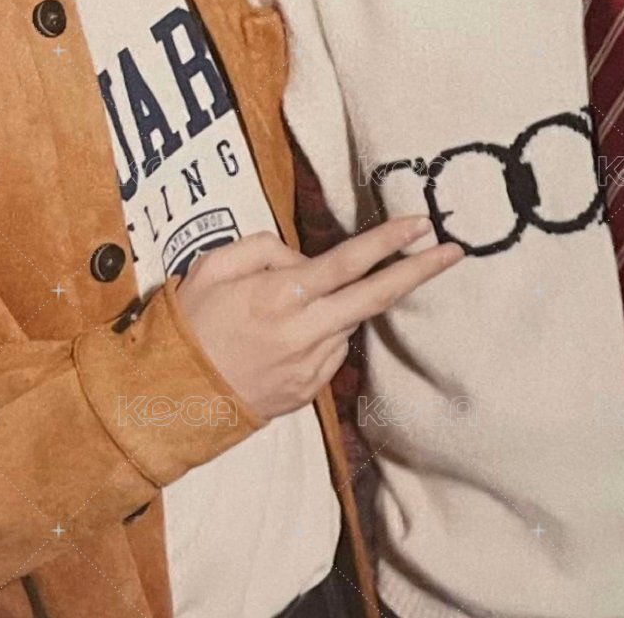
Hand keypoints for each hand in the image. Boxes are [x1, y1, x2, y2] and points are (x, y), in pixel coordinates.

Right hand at [174, 219, 461, 420]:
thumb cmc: (188, 325)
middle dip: (420, 271)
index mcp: (280, 296)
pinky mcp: (308, 391)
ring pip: (349, 322)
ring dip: (347, 303)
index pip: (348, 261)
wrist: (169, 400)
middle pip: (376, 297)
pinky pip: (331, 350)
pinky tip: (290, 332)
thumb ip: (262, 249)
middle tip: (455, 251)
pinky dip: (324, 331)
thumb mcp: (212, 267)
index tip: (421, 223)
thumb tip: (300, 256)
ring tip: (298, 302)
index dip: (388, 241)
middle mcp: (304, 332)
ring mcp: (310, 367)